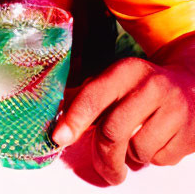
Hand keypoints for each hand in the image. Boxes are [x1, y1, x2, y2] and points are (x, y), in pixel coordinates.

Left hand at [52, 56, 194, 184]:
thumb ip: (87, 97)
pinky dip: (152, 158)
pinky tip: (158, 141)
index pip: (94, 97)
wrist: (194, 83)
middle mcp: (152, 87)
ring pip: (138, 150)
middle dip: (102, 156)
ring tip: (137, 140)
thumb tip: (58, 118)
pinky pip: (160, 159)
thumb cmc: (143, 86)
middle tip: (103, 168)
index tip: (59, 137)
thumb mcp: (116, 80)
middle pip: (113, 132)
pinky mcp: (192, 133)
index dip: (74, 120)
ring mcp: (176, 110)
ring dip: (131, 156)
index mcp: (127, 71)